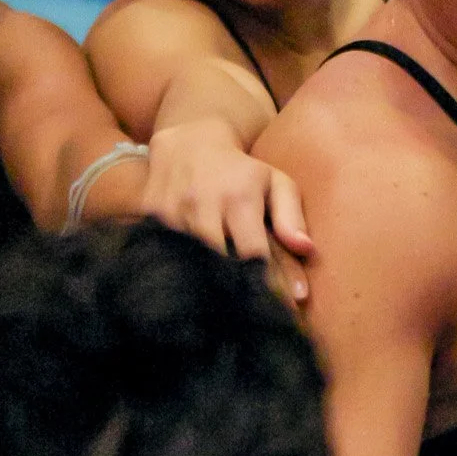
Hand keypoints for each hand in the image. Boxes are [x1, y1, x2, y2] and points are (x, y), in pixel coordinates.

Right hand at [143, 118, 313, 295]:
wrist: (189, 141)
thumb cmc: (243, 171)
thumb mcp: (275, 183)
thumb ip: (292, 216)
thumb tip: (307, 249)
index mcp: (239, 199)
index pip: (252, 254)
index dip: (265, 284)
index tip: (276, 309)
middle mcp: (202, 203)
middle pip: (218, 262)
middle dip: (233, 289)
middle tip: (249, 314)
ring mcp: (172, 210)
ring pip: (189, 262)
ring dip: (204, 284)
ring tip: (220, 307)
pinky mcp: (149, 215)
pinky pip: (165, 253)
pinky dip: (179, 270)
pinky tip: (190, 285)